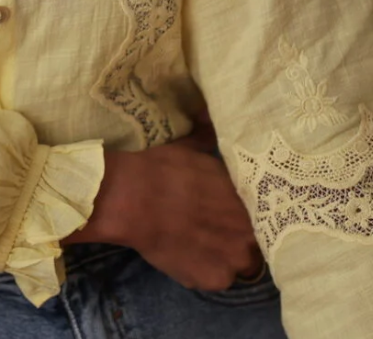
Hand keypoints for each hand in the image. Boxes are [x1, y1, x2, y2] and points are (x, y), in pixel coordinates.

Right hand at [62, 111, 264, 290]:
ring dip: (226, 255)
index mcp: (250, 197)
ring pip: (239, 263)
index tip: (237, 209)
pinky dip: (204, 269)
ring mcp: (233, 259)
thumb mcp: (191, 147)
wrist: (131, 199)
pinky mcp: (212, 280)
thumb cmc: (162, 168)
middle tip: (217, 225)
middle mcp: (250, 230)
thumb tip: (209, 117)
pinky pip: (216, 278)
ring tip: (202, 243)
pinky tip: (186, 253)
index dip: (252, 211)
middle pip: (257, 239)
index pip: (267, 210)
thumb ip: (210, 139)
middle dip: (241, 234)